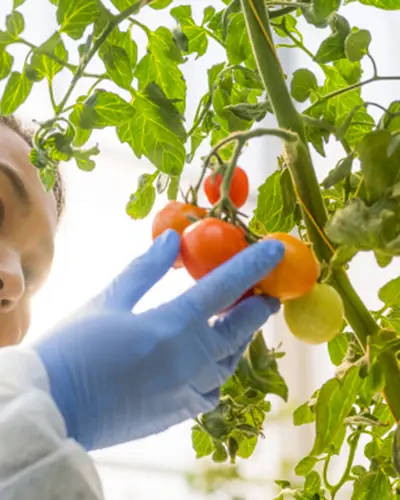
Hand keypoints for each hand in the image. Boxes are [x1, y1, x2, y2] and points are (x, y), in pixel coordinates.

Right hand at [34, 230, 283, 450]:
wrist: (53, 408)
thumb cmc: (75, 348)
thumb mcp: (109, 301)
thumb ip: (146, 269)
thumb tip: (172, 239)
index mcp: (173, 325)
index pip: (226, 286)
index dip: (254, 264)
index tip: (277, 248)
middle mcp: (191, 359)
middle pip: (239, 328)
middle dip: (257, 308)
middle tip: (267, 295)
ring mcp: (188, 390)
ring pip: (231, 361)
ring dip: (240, 338)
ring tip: (238, 322)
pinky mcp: (178, 412)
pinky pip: (213, 388)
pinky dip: (219, 369)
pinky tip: (210, 361)